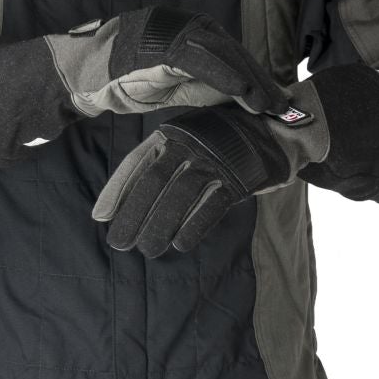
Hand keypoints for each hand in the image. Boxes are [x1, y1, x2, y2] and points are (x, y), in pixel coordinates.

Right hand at [49, 7, 295, 118]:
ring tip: (268, 104)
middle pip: (232, 50)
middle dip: (258, 78)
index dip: (254, 76)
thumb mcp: (173, 86)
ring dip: (249, 78)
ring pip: (222, 51)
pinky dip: (225, 75)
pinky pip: (202, 58)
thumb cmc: (122, 82)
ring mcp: (173, 28)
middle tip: (282, 105)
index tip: (275, 99)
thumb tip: (241, 96)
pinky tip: (244, 94)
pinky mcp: (161, 40)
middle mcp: (185, 23)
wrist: (80, 76)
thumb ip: (205, 85)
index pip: (231, 53)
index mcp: (189, 32)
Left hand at [91, 96, 329, 256]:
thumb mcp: (189, 142)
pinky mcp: (238, 176)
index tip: (101, 217)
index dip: (118, 190)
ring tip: (149, 250)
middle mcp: (190, 142)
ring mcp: (215, 158)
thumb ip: (160, 165)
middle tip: (120, 243)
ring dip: (160, 226)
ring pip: (180, 195)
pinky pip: (212, 204)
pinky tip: (180, 244)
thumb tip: (121, 204)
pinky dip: (194, 225)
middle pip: (154, 183)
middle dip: (134, 215)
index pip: (137, 163)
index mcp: (173, 133)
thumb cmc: (224, 142)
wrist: (276, 128)